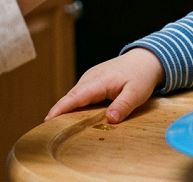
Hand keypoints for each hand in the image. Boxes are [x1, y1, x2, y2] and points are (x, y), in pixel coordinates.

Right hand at [46, 47, 164, 122]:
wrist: (145, 59)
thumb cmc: (141, 75)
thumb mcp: (137, 92)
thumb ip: (123, 105)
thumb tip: (110, 119)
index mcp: (99, 81)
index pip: (75, 97)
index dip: (60, 109)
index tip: (48, 121)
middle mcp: (90, 79)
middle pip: (70, 98)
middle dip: (58, 113)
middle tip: (49, 133)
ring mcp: (89, 79)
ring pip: (74, 97)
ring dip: (66, 111)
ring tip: (58, 129)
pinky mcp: (91, 82)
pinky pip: (79, 96)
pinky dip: (75, 106)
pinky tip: (75, 119)